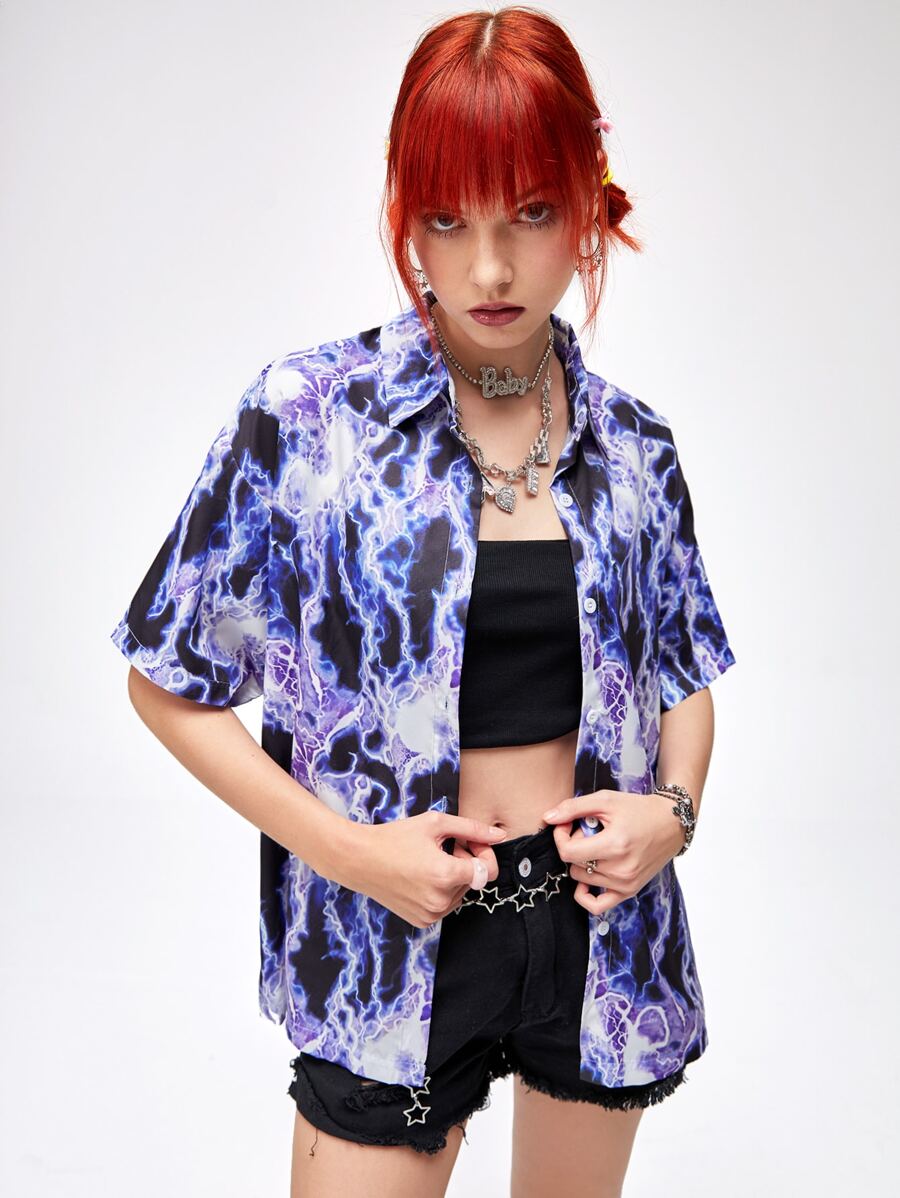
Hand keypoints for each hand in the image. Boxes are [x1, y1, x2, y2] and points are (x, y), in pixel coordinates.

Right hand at [334, 811, 507, 928]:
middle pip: (474, 882)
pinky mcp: (422, 921)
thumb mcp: (434, 824)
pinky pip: (445, 905)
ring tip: (429, 861)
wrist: (359, 860)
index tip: (467, 843)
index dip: (483, 854)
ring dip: (453, 878)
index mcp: (446, 875)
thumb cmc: (395, 837)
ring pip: (460, 894)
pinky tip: (421, 876)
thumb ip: (472, 828)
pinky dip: (440, 891)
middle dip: (466, 863)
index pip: (487, 871)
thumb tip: (500, 835)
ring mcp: (431, 914)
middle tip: (441, 848)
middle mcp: (441, 900)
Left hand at [541, 791, 684, 915]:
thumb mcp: (606, 800)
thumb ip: (573, 808)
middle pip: (574, 864)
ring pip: (581, 879)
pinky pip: (597, 905)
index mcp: (615, 845)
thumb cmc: (639, 809)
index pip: (567, 852)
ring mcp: (626, 884)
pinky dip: (585, 894)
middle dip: (574, 845)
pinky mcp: (629, 891)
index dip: (560, 836)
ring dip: (582, 862)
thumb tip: (547, 818)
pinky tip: (588, 876)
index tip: (566, 824)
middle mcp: (621, 869)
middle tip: (588, 831)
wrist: (671, 824)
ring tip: (597, 846)